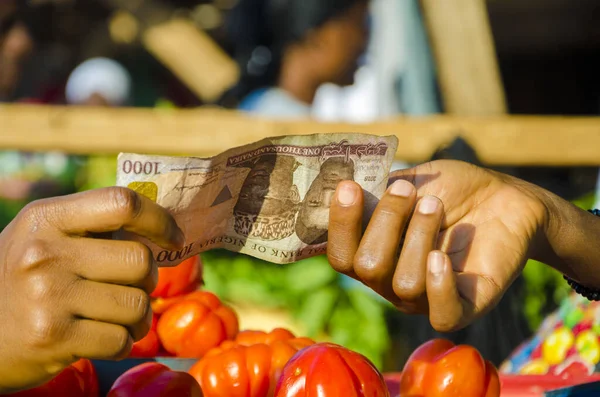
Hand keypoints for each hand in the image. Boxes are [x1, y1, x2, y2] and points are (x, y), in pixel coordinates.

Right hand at [0, 187, 183, 391]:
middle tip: (134, 286)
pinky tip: (102, 336)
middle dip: (148, 279)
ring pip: (137, 304)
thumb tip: (162, 222)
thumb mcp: (44, 237)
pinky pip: (121, 340)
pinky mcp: (53, 338)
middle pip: (139, 260)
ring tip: (119, 316)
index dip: (159, 220)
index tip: (174, 238)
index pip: (122, 203)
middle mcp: (45, 253)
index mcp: (47, 218)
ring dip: (138, 316)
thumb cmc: (24, 279)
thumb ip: (93, 225)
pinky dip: (122, 342)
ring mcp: (48, 296)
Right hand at [327, 160, 547, 331]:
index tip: (349, 187)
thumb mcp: (410, 180)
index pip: (340, 256)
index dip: (340, 224)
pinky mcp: (464, 307)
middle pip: (367, 268)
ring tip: (436, 206)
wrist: (504, 197)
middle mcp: (391, 282)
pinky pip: (442, 314)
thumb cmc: (451, 189)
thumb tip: (339, 188)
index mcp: (372, 253)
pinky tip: (441, 255)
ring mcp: (425, 298)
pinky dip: (438, 285)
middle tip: (409, 190)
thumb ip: (376, 190)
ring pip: (404, 283)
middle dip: (386, 221)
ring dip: (419, 236)